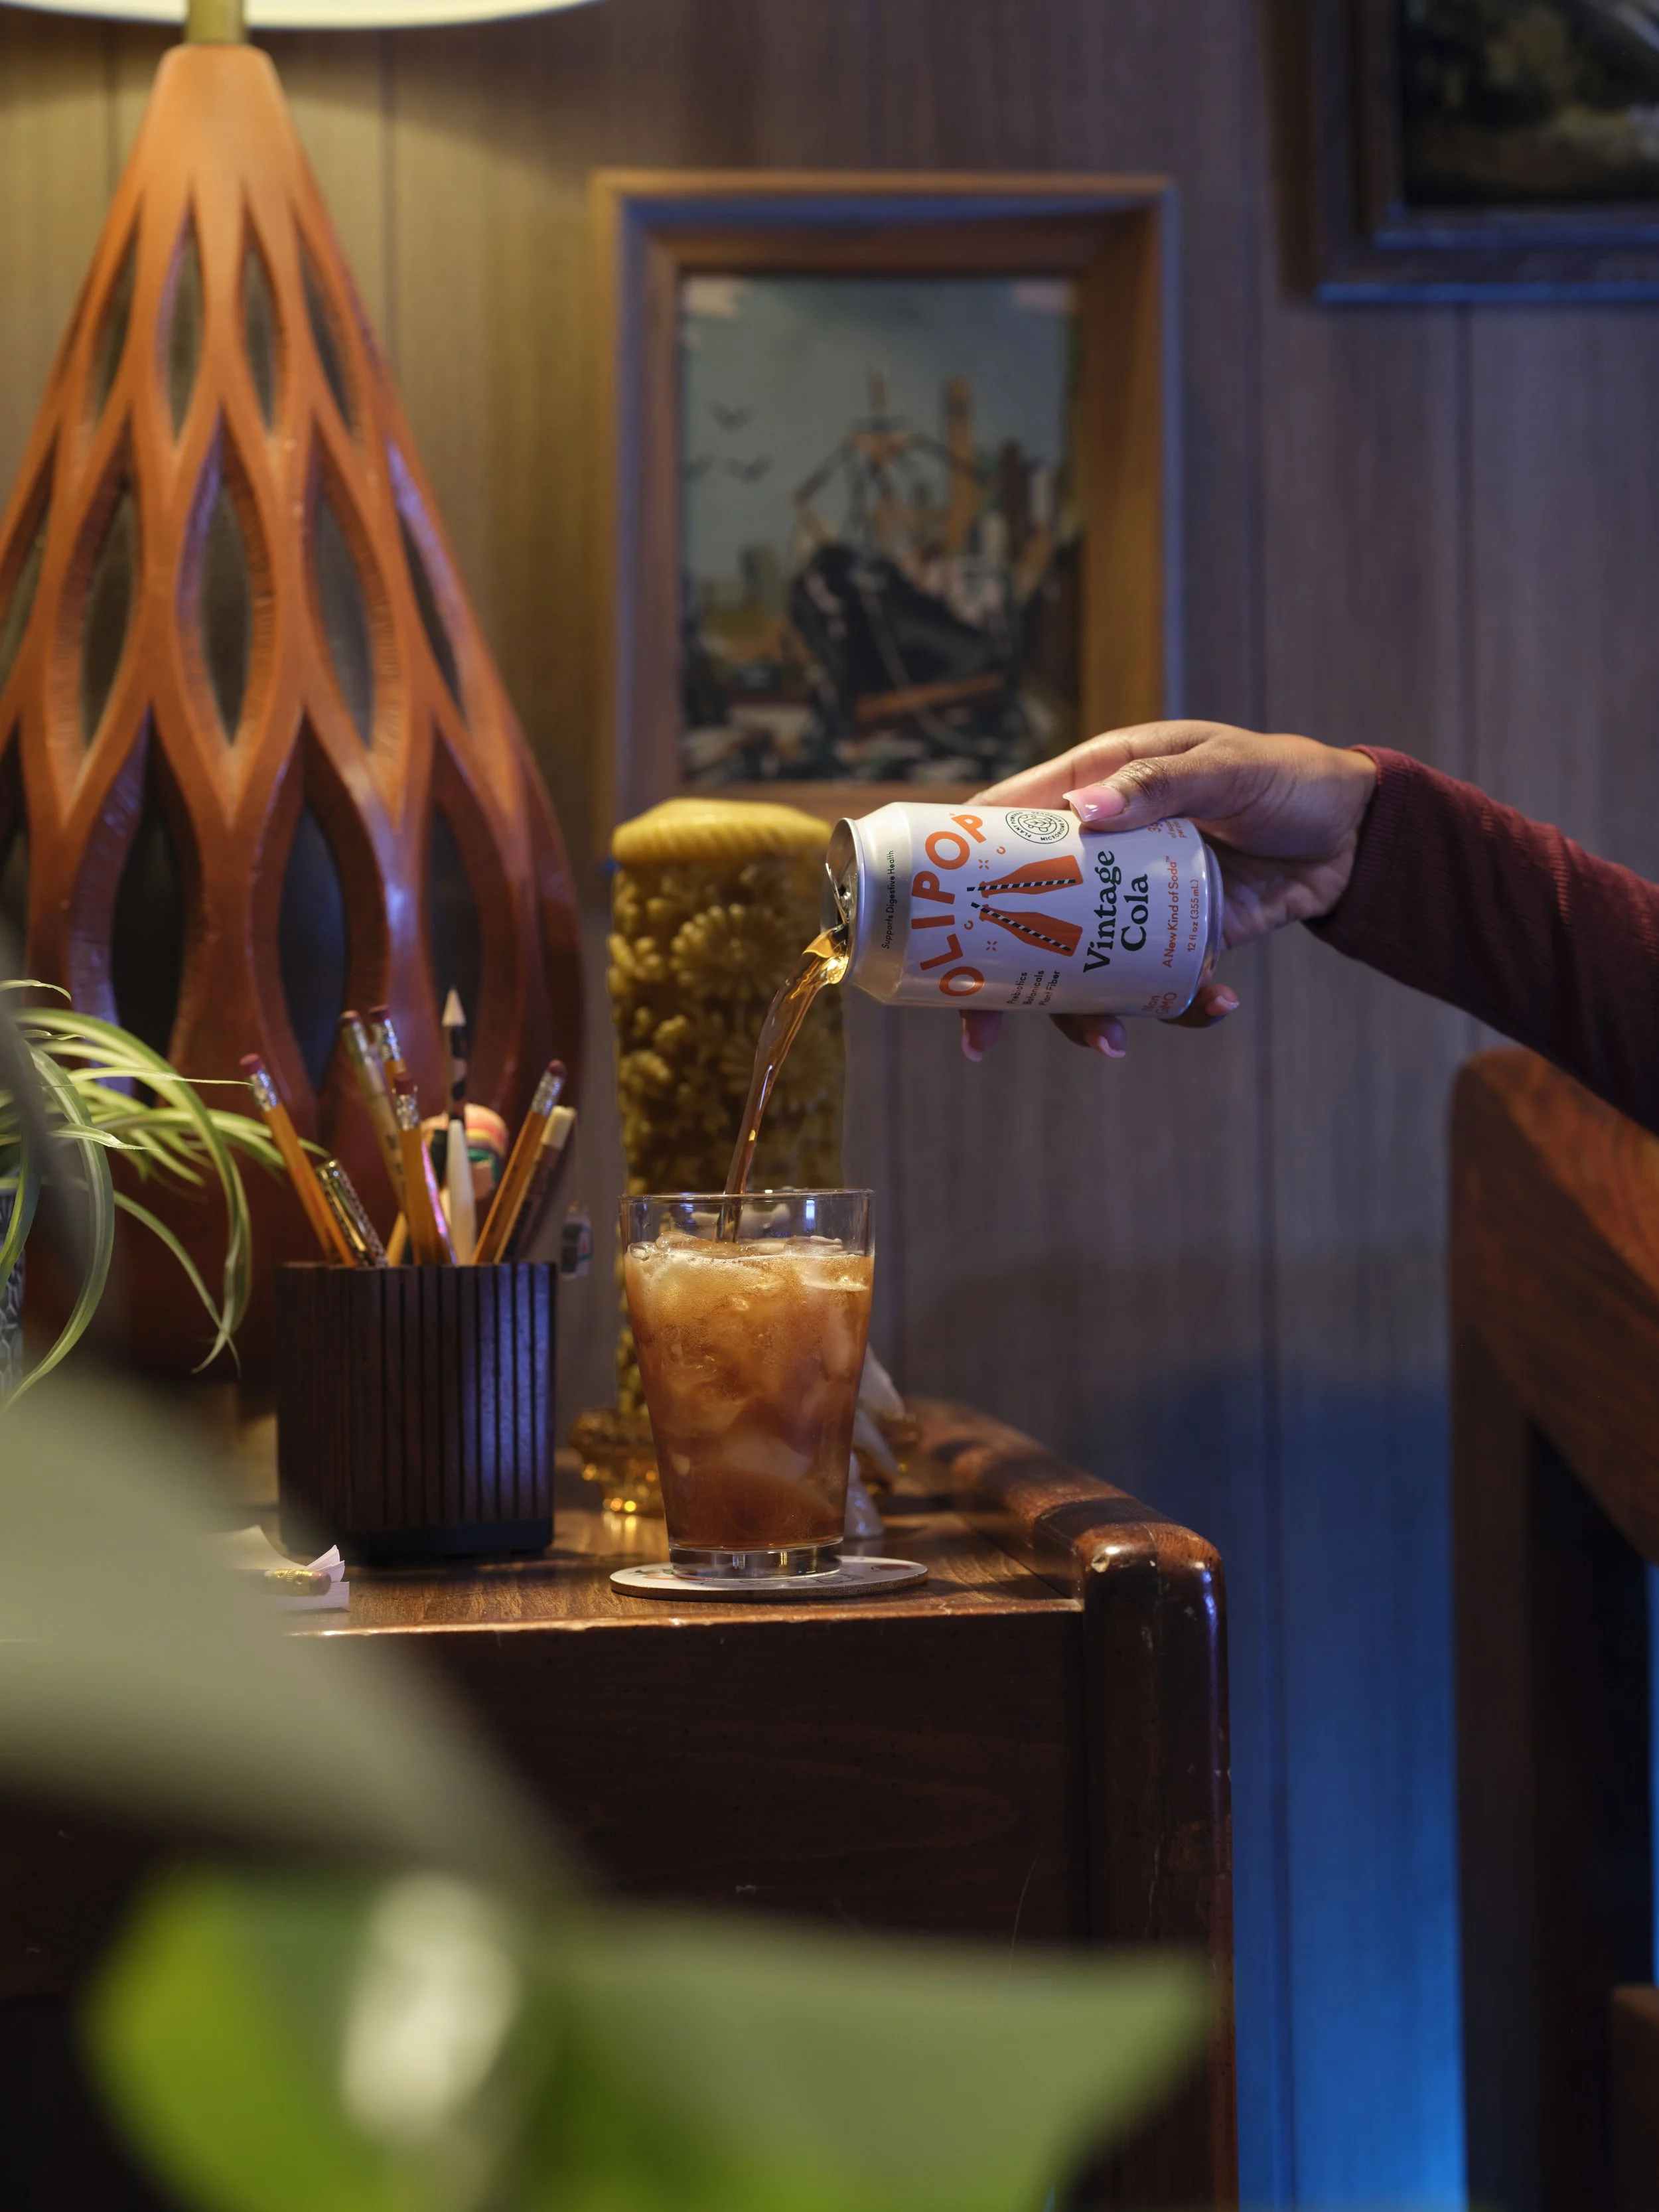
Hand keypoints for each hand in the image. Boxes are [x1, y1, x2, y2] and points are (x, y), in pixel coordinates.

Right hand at [959, 720, 1378, 1061]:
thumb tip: (1086, 814)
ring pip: (1080, 965)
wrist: (1358, 832)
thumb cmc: (1285, 776)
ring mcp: (1133, 902)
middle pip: (1021, 915)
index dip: (953, 873)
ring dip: (1086, 1011)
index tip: (927, 925)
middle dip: (996, 981)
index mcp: (1093, 789)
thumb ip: (1158, 786)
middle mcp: (1100, 851)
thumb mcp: (1224, 767)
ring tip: (1115, 1040)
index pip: (1000, 827)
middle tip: (982, 1035)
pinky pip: (1153, 984)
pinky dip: (1176, 1006)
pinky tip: (1214, 1006)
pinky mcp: (1177, 939)